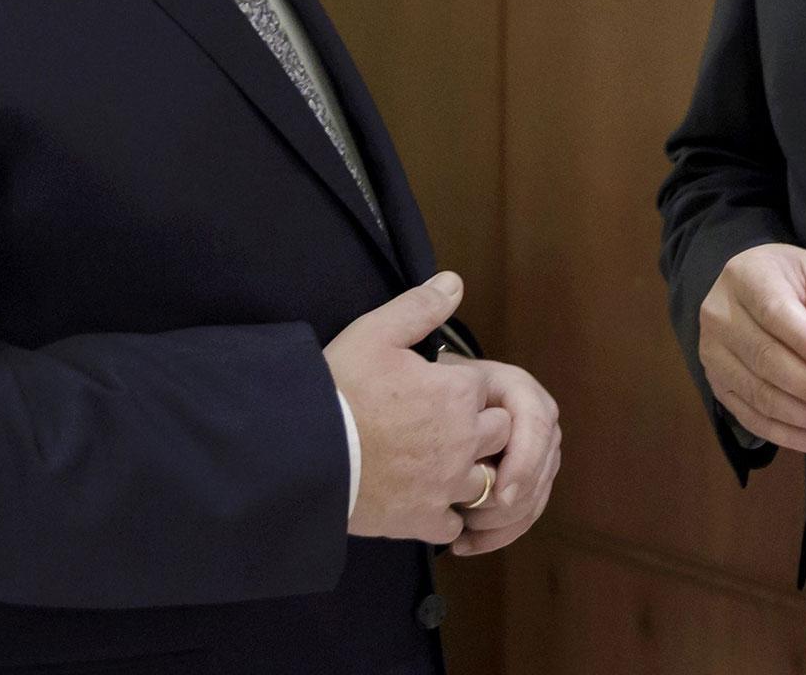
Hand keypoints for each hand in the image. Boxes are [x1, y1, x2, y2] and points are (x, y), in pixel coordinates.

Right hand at [323, 272, 508, 543]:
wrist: (305, 451)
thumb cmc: (341, 388)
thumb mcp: (376, 332)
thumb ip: (422, 306)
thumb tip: (454, 283)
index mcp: (458, 393)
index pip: (486, 388)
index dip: (463, 388)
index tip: (436, 390)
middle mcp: (463, 439)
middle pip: (499, 433)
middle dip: (480, 428)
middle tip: (443, 425)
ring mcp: (447, 484)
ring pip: (485, 480)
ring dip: (469, 472)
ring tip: (439, 464)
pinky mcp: (425, 519)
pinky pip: (455, 522)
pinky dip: (445, 514)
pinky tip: (424, 500)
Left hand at [437, 354, 560, 556]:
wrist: (445, 396)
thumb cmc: (440, 388)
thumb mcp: (447, 386)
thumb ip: (457, 404)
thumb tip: (469, 453)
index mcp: (523, 393)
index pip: (537, 427)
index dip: (524, 464)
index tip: (502, 496)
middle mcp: (541, 423)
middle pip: (540, 472)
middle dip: (505, 503)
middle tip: (465, 517)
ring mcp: (541, 453)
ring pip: (534, 500)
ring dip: (497, 523)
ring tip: (457, 530)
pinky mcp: (533, 480)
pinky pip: (524, 516)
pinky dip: (496, 535)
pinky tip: (463, 543)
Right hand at [698, 243, 805, 452]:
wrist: (746, 296)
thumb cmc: (788, 282)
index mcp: (745, 278)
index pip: (773, 311)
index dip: (804, 339)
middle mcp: (719, 317)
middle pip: (764, 359)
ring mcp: (714, 355)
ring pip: (758, 393)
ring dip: (804, 417)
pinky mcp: (718, 387)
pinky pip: (751, 418)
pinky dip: (789, 434)